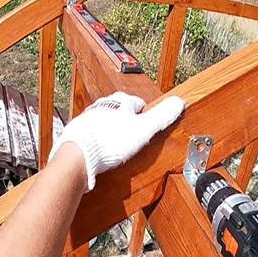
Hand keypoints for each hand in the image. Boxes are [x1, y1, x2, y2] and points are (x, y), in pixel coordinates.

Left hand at [49, 92, 183, 190]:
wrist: (78, 155)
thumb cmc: (110, 141)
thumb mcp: (144, 130)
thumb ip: (161, 116)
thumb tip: (179, 102)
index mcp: (122, 101)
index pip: (140, 104)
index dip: (147, 117)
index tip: (148, 128)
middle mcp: (105, 104)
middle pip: (123, 112)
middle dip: (129, 125)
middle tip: (135, 140)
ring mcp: (90, 116)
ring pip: (108, 122)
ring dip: (114, 132)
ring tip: (119, 148)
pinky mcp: (80, 130)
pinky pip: (95, 133)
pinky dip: (101, 141)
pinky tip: (104, 152)